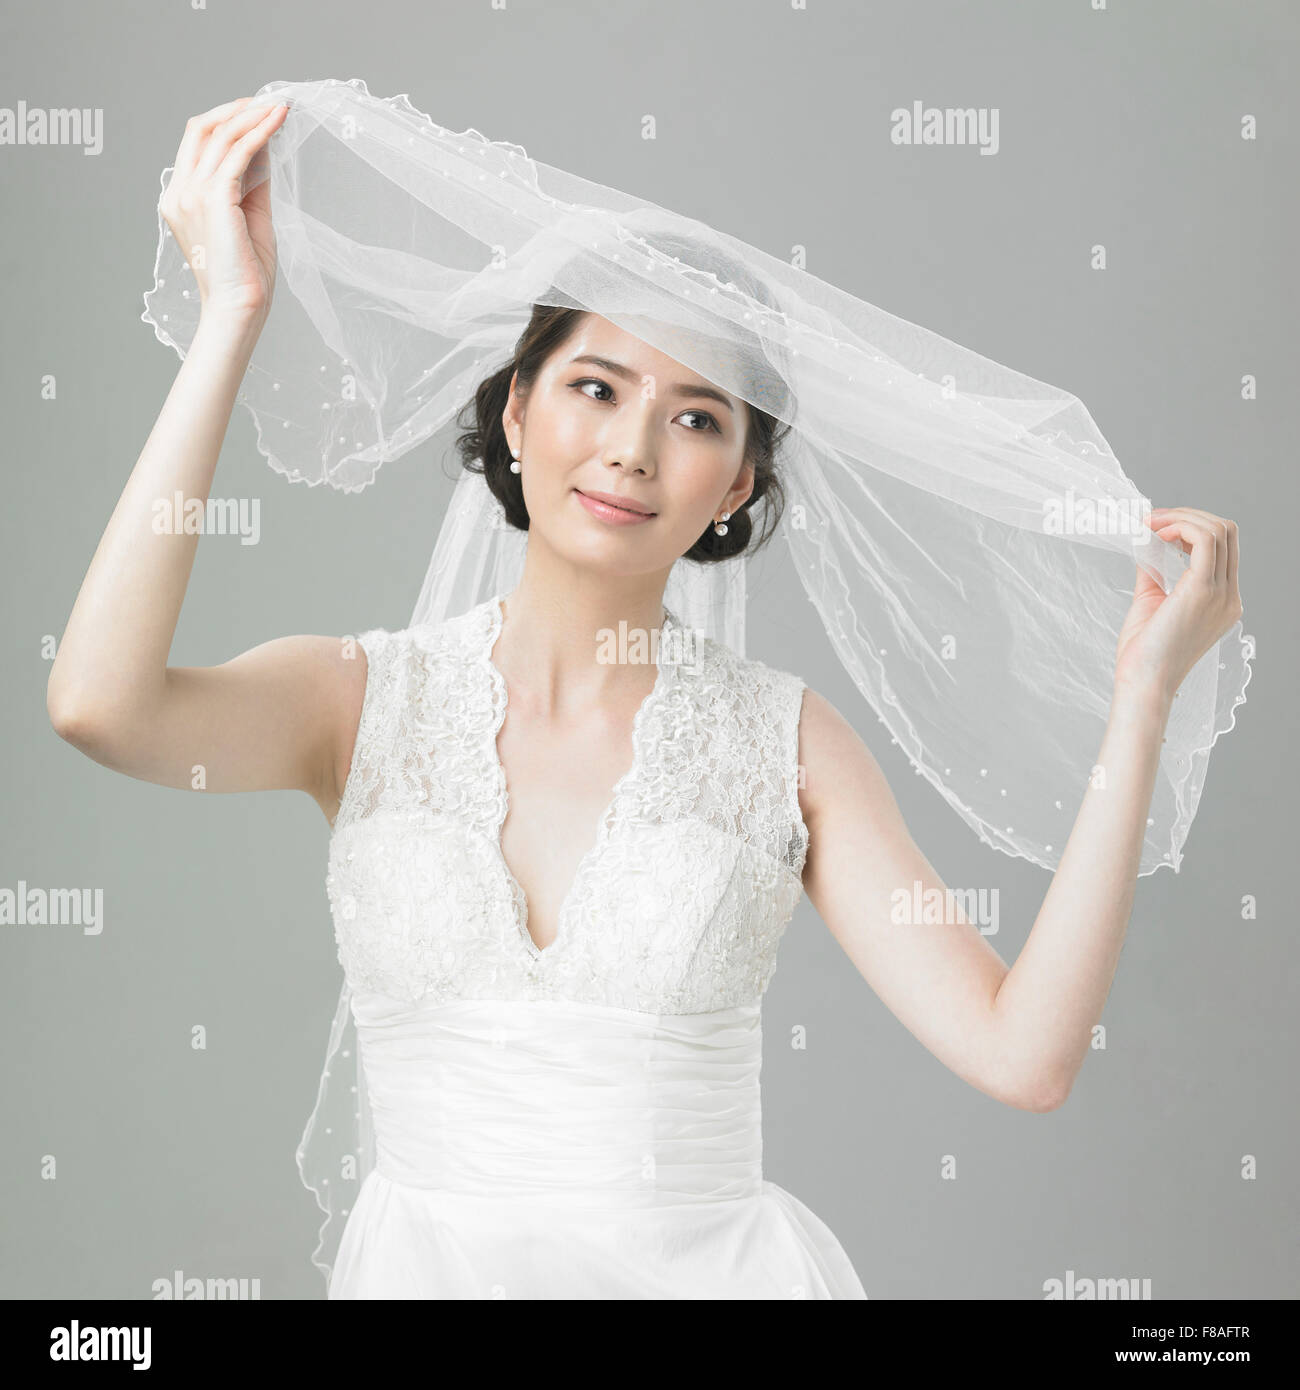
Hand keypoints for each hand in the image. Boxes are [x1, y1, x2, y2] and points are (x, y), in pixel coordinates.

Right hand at [158, 96, 289, 325]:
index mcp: (180, 197)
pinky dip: (259, 132)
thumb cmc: (246, 274)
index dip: (226, 119)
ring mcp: (191, 194)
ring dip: (252, 116)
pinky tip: (278, 121)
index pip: (197, 142)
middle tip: (269, 101)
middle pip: (202, 129)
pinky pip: (238, 153)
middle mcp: (179, 192)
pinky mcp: (214, 199)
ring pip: (220, 135)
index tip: (256, 111)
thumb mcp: (250, 218)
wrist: (240, 309)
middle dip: (237, 109)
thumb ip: (252, 182)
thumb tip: (264, 145)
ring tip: (279, 106)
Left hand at [1114, 507, 1242, 704]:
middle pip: (1225, 533)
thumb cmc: (1143, 654)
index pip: (1221, 548)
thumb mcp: (1150, 602)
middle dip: (1187, 517)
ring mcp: (1221, 593)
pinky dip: (1180, 526)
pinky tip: (1157, 533)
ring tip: (1152, 524)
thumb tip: (1146, 542)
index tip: (1157, 526)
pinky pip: (1205, 539)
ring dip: (1182, 518)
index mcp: (1221, 601)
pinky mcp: (1204, 590)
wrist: (1143, 682)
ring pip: (1218, 530)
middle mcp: (1229, 596)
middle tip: (1153, 520)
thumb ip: (1153, 572)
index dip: (1190, 528)